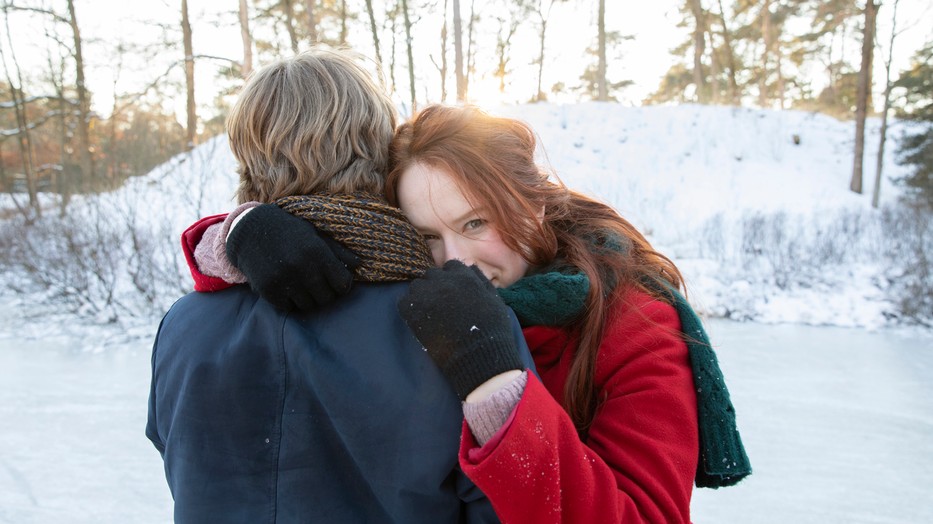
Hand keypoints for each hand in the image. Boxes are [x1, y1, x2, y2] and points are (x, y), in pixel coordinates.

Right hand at [226, 203, 359, 310]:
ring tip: (302, 285)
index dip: (342, 285)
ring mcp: (284, 280)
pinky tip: (288, 288)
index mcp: (317, 252)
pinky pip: (289, 307)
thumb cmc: (289, 231)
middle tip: (318, 284)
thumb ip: (337, 251)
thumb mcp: (314, 234)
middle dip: (326, 293)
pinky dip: (290, 301)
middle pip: (327, 298)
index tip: (336, 281)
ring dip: (308, 298)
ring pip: (308, 305)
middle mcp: (302, 267)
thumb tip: (359, 264)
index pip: (343, 284)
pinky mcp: (269, 290)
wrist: (250, 229)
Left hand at [398, 260, 522, 399]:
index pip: (451, 266)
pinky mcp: (413, 309)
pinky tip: (418, 321)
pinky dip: (409, 309)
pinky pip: (403, 301)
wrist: (477, 354)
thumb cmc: (491, 330)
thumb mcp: (495, 300)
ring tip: (428, 313)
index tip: (452, 292)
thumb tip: (470, 267)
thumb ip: (482, 281)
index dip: (451, 280)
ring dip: (421, 296)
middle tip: (439, 305)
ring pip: (417, 286)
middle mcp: (444, 280)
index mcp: (464, 276)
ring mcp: (427, 294)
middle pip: (432, 275)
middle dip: (435, 286)